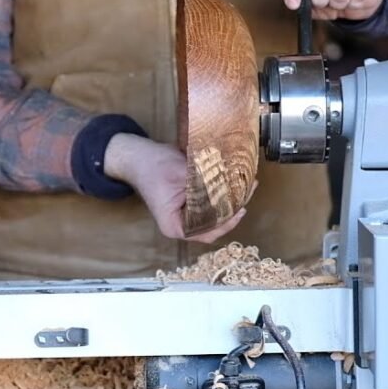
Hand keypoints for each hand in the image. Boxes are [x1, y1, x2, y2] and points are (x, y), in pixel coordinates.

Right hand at [104, 134, 245, 243]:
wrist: (138, 155)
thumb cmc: (153, 166)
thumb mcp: (181, 173)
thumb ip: (204, 183)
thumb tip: (231, 184)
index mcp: (175, 226)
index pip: (207, 232)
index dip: (226, 222)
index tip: (240, 208)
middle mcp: (181, 225)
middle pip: (214, 225)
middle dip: (233, 210)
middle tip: (249, 190)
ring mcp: (186, 215)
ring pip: (214, 215)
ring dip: (230, 201)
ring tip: (246, 185)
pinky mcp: (190, 204)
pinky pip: (211, 205)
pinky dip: (223, 196)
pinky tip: (234, 184)